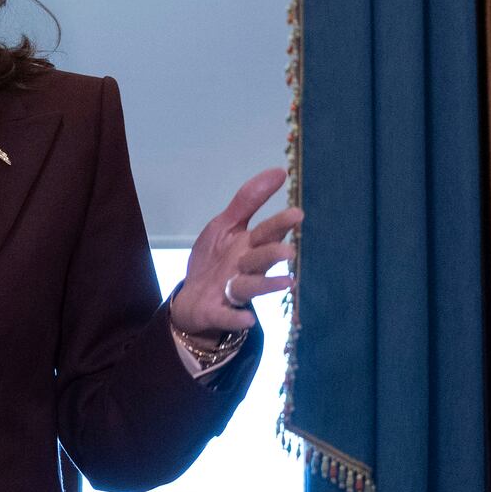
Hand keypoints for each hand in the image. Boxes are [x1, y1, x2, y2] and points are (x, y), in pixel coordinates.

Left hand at [170, 167, 301, 339]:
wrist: (192, 298)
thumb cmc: (215, 260)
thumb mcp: (225, 225)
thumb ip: (249, 200)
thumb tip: (279, 172)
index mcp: (249, 246)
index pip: (267, 233)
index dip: (280, 224)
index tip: (297, 214)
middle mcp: (246, 269)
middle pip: (261, 259)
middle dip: (273, 254)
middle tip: (288, 251)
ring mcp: (233, 291)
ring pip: (250, 286)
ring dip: (265, 284)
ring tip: (286, 282)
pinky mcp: (218, 312)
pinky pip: (228, 316)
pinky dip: (236, 318)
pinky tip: (247, 320)